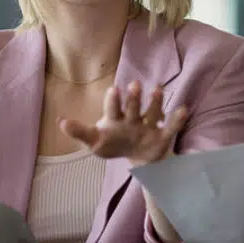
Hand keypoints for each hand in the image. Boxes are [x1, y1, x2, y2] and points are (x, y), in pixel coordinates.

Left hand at [60, 81, 187, 165]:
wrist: (139, 157)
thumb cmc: (114, 144)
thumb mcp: (95, 142)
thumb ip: (80, 132)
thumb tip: (60, 122)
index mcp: (115, 119)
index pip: (113, 108)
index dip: (113, 100)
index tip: (113, 89)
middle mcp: (132, 118)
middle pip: (133, 107)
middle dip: (133, 98)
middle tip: (134, 84)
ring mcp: (148, 125)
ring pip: (152, 113)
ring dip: (154, 102)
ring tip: (157, 89)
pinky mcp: (162, 136)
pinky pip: (171, 127)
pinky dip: (177, 119)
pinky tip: (182, 109)